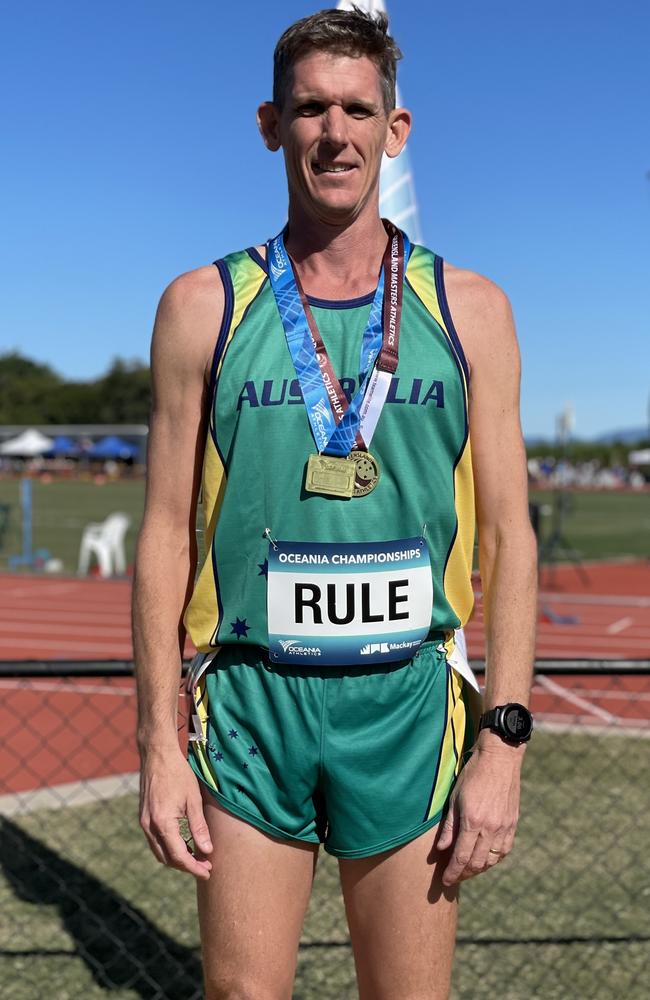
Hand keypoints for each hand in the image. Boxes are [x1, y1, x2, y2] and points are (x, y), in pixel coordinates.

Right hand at [139, 745, 213, 879]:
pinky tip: (183, 843)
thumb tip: (207, 851)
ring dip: (176, 858)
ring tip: (196, 857)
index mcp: (163, 823)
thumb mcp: (193, 799)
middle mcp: (149, 826)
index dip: (194, 867)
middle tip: (205, 866)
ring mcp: (144, 822)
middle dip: (186, 866)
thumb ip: (199, 827)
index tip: (208, 872)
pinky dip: (168, 847)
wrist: (157, 754)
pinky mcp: (143, 817)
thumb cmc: (178, 773)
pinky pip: (155, 841)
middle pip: (167, 858)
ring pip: (159, 851)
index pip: (179, 856)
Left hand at [435, 738, 522, 886]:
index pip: (461, 857)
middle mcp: (490, 829)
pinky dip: (494, 859)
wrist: (499, 759)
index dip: (453, 872)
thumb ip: (449, 826)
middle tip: (455, 877)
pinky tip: (486, 859)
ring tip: (468, 870)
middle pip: (477, 863)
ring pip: (492, 860)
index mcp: (473, 822)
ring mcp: (504, 828)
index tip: (446, 881)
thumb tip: (441, 849)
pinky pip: (504, 850)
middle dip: (464, 874)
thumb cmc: (472, 774)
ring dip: (479, 869)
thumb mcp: (454, 798)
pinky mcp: (513, 824)